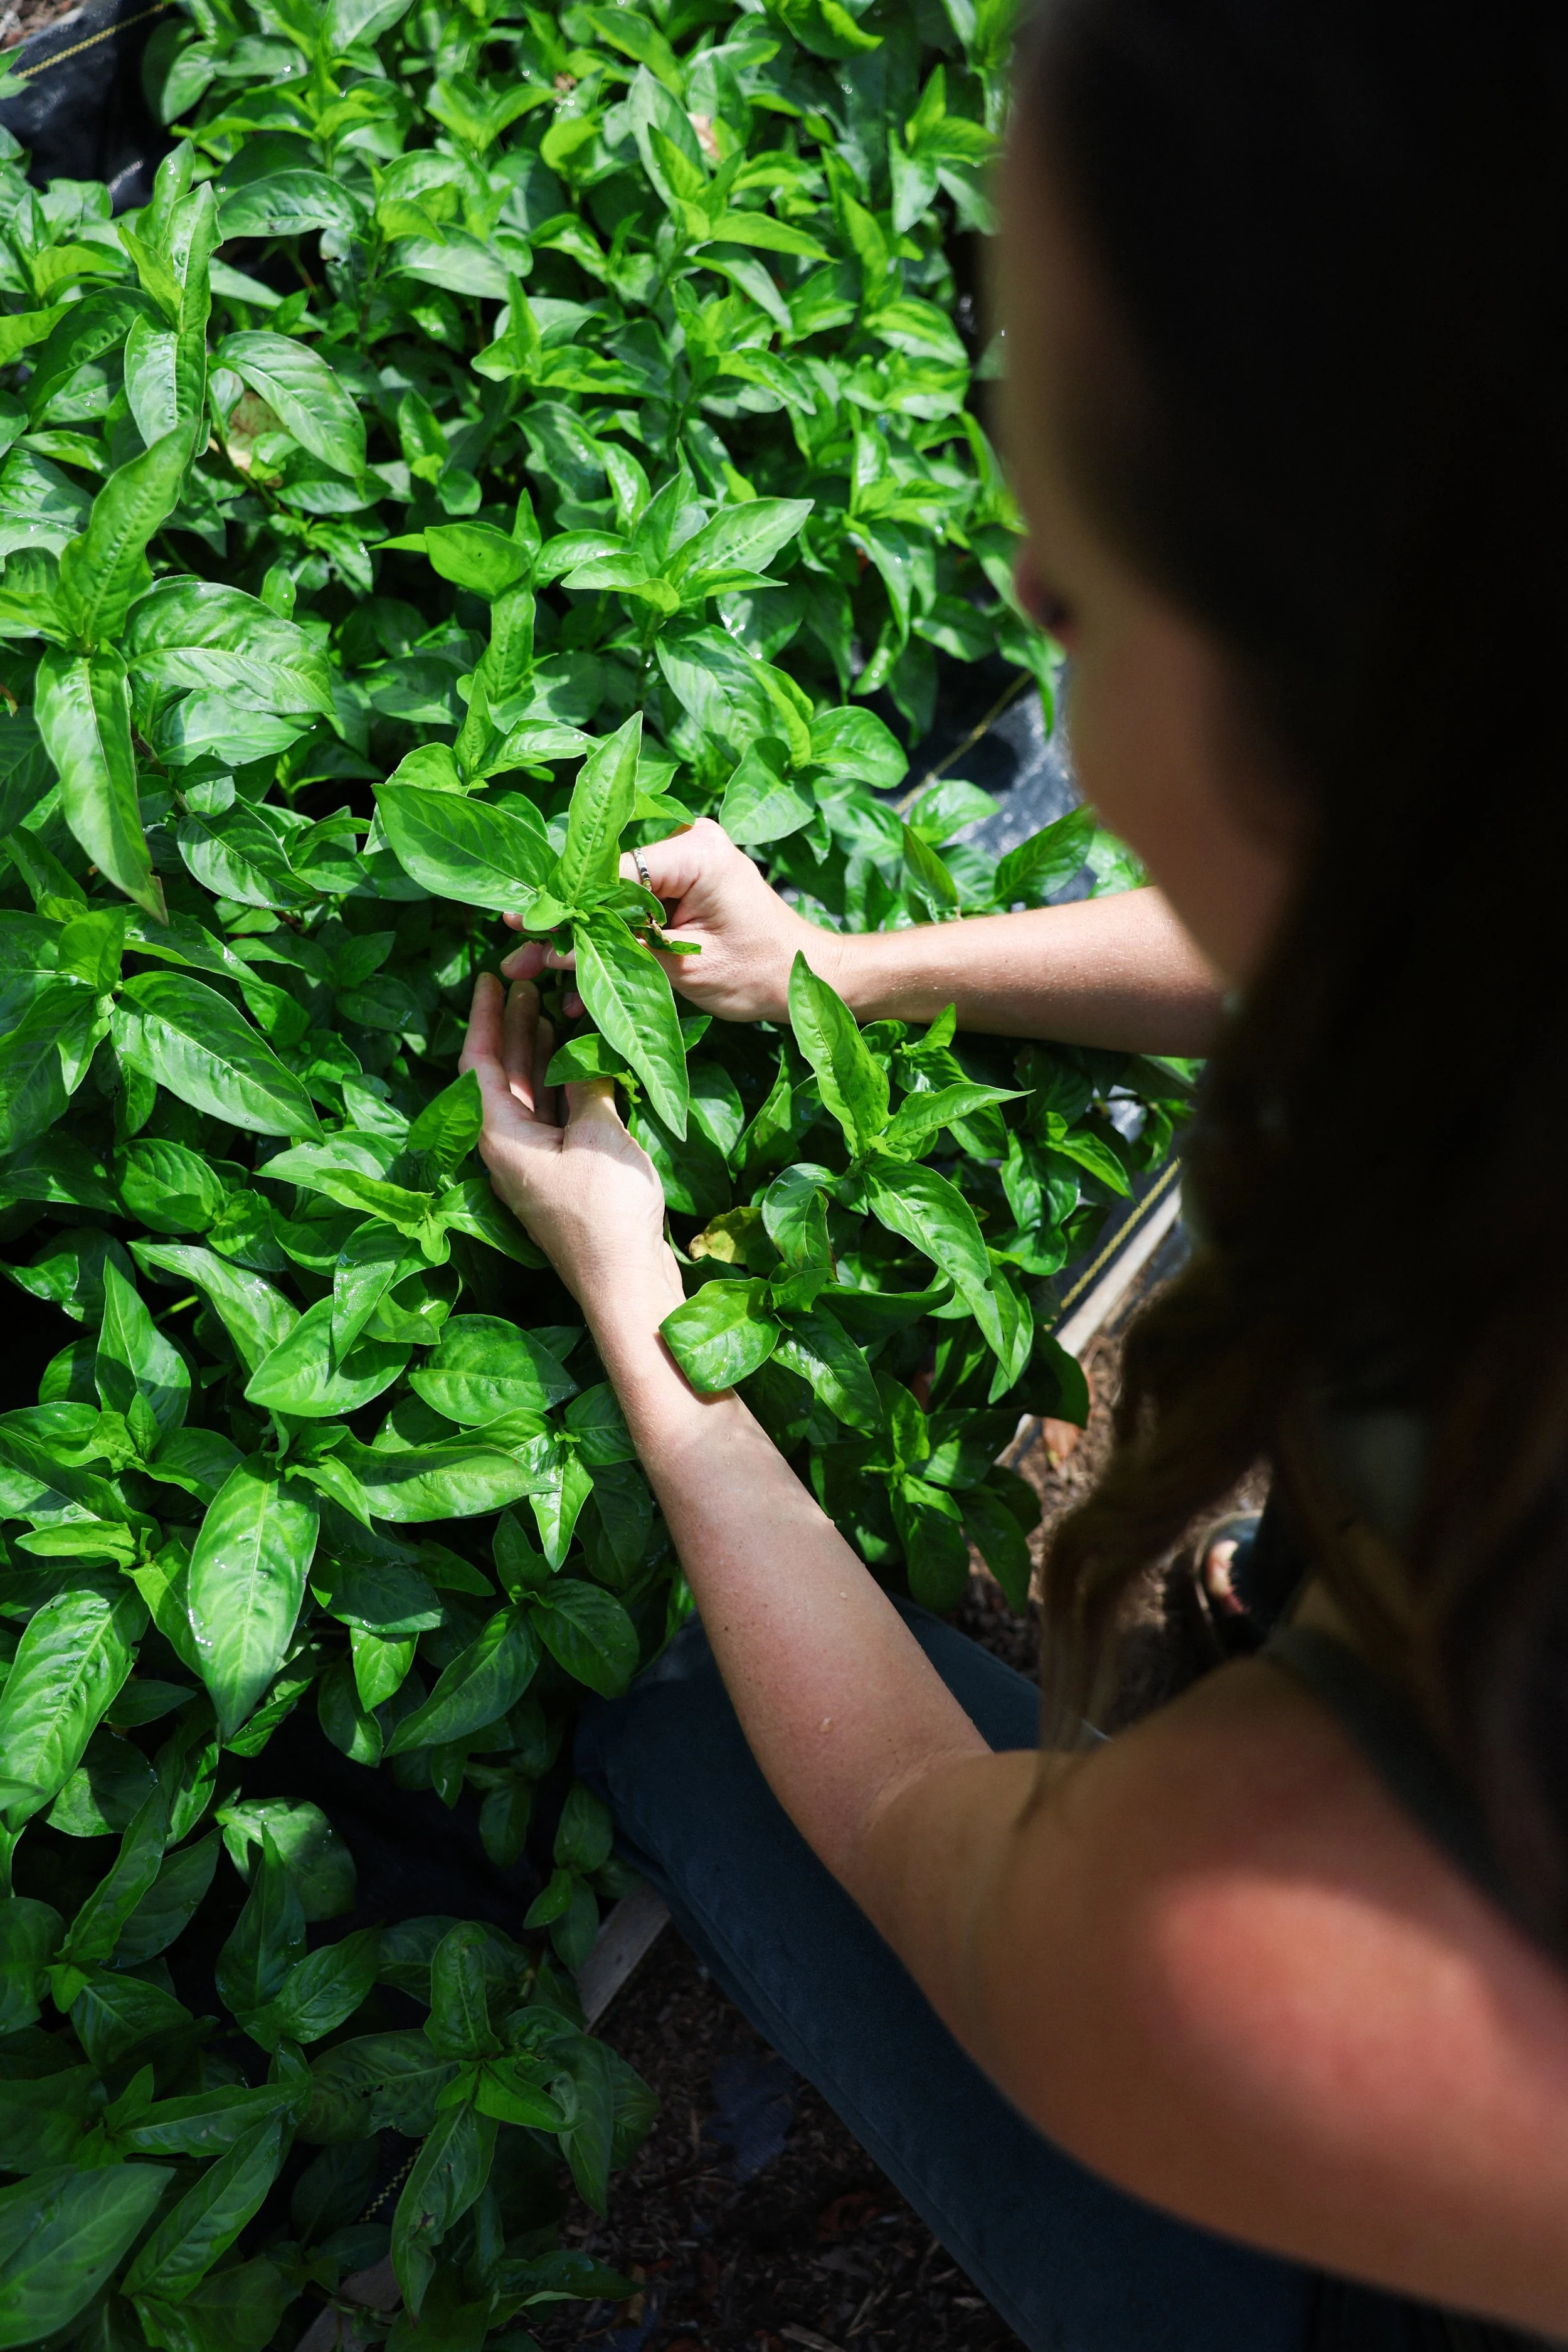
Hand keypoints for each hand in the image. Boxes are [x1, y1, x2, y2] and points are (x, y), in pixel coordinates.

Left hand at [459, 973, 681, 1325]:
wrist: (626, 1285)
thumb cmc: (606, 1215)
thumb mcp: (599, 1135)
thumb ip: (587, 1085)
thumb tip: (584, 1051)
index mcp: (499, 1137)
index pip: (477, 1064)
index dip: (483, 1017)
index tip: (490, 979)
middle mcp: (509, 1149)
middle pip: (500, 1076)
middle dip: (510, 1028)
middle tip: (524, 983)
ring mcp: (535, 1164)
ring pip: (528, 1096)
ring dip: (536, 1053)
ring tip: (549, 1010)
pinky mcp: (563, 1175)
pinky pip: (552, 1117)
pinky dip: (560, 1084)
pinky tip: (576, 1060)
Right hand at [499, 816, 841, 1022]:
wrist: (805, 977)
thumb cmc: (760, 973)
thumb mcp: (683, 971)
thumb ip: (618, 952)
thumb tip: (552, 950)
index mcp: (695, 851)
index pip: (611, 870)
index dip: (566, 903)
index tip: (522, 925)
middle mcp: (687, 841)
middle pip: (605, 880)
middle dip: (563, 922)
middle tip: (516, 955)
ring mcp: (683, 858)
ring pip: (612, 896)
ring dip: (579, 936)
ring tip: (530, 969)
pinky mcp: (680, 881)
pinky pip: (631, 906)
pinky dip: (609, 938)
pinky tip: (577, 980)